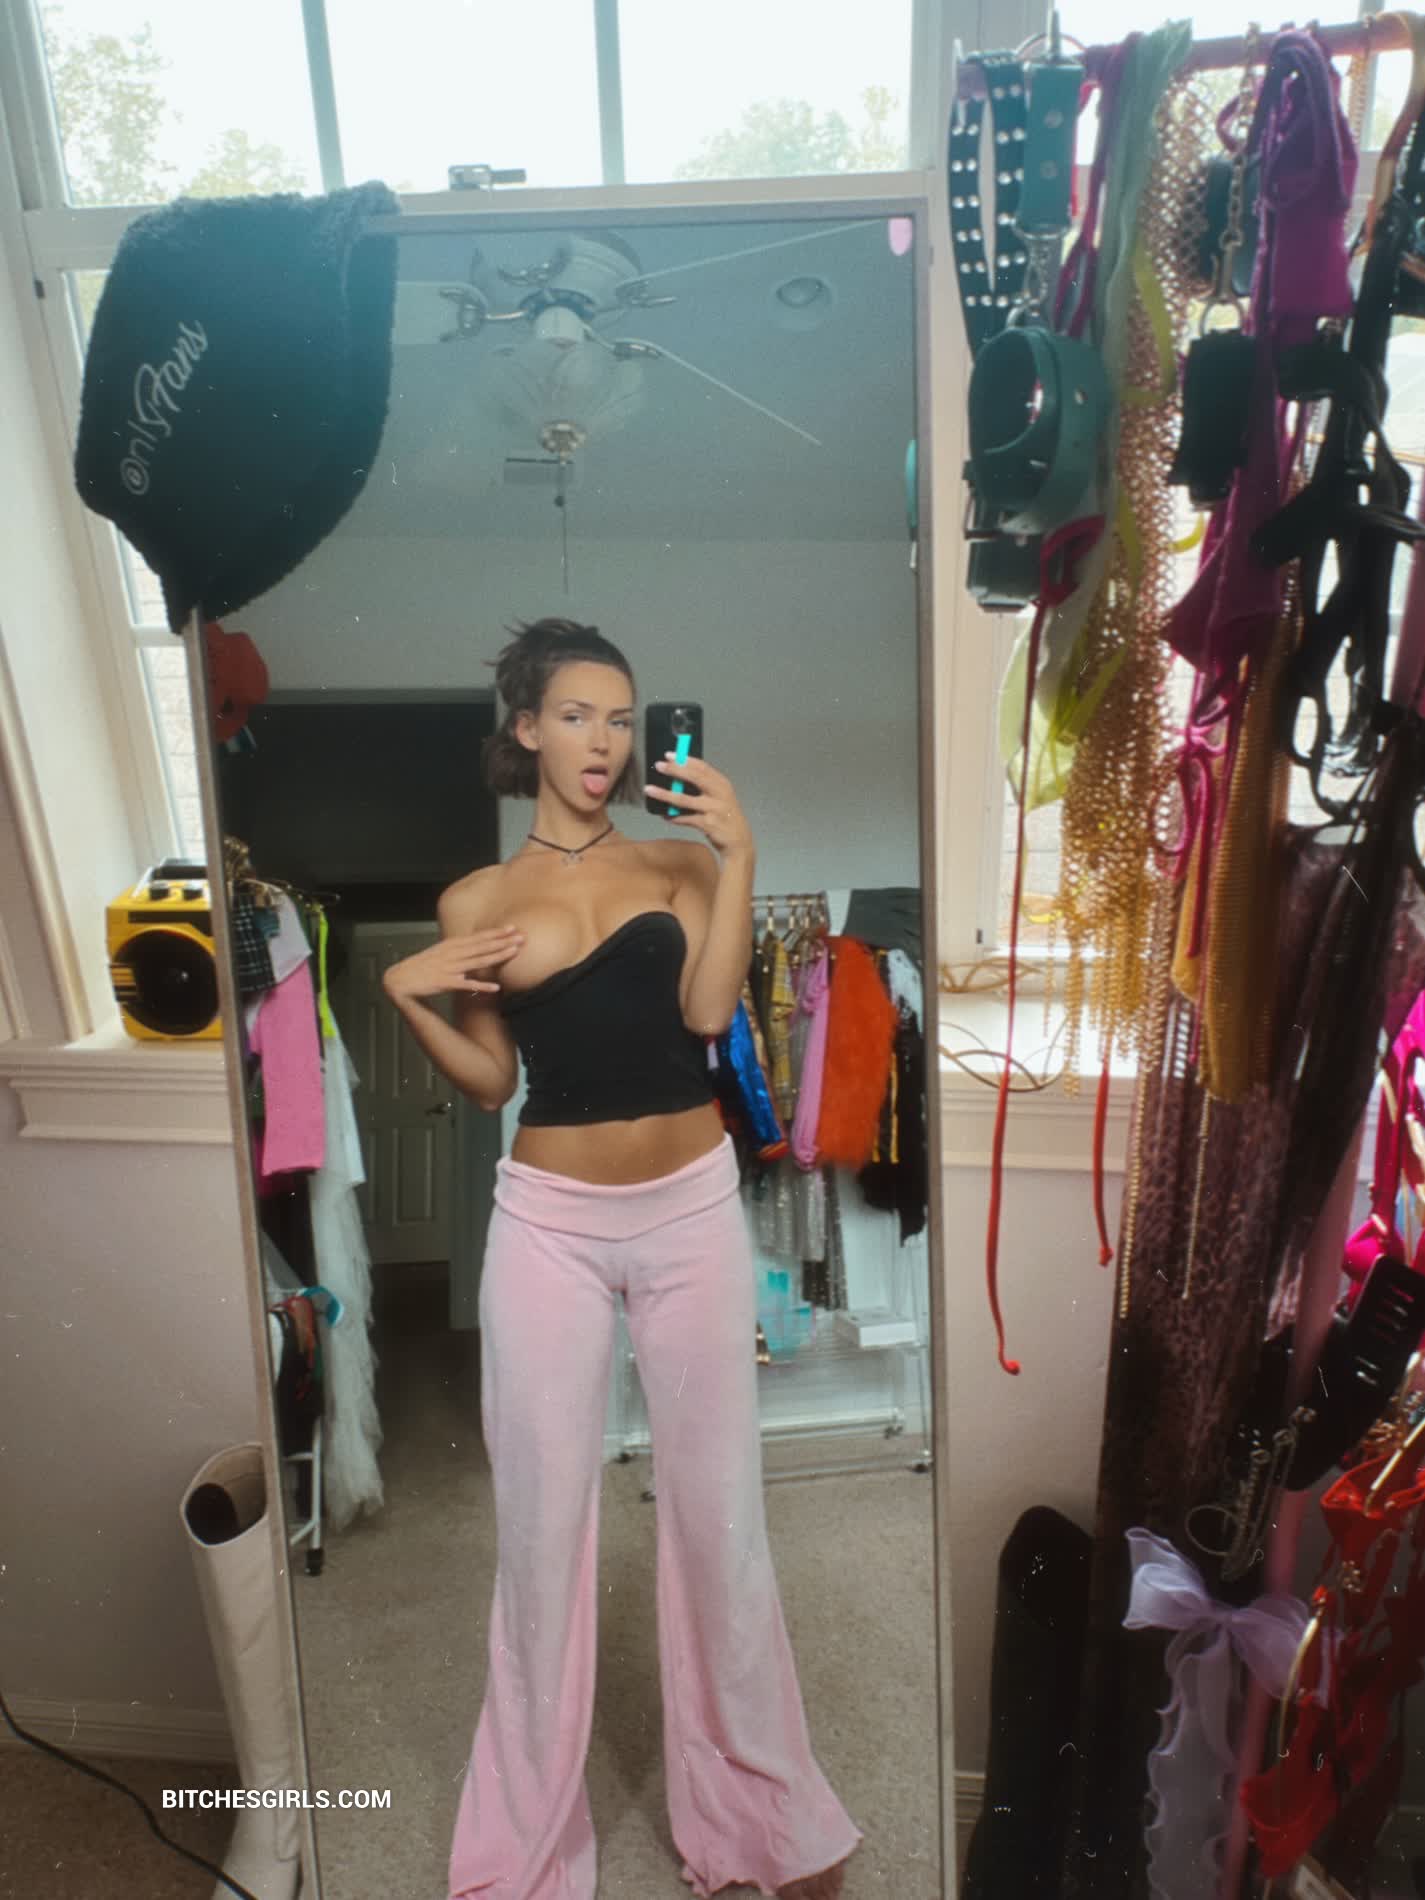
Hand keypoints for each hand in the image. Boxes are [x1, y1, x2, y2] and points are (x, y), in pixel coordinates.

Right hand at [382, 925, 523, 1005]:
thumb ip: (457, 950)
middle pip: (482, 946)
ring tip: (514, 952)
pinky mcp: (445, 983)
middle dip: (503, 942)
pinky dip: (481, 987)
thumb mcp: (439, 953)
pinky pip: (466, 985)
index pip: (478, 937)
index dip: (496, 933)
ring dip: (497, 956)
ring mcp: (449, 968)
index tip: (512, 928)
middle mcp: (452, 954)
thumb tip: (472, 947)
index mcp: (451, 946)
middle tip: (522, 937)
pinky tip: (495, 988)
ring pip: (478, 961)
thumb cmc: (420, 967)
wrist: (400, 979)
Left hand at [644, 753, 754, 854]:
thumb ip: (705, 787)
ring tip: (649, 789)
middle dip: (675, 769)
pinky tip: (664, 814)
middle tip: (659, 766)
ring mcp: (714, 809)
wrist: (739, 842)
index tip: (669, 755)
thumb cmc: (727, 818)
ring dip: (664, 794)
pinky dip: (673, 817)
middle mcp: (719, 794)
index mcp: (722, 784)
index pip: (702, 767)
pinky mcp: (708, 824)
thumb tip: (679, 777)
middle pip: (695, 778)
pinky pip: (685, 818)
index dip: (685, 759)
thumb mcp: (720, 798)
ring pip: (684, 799)